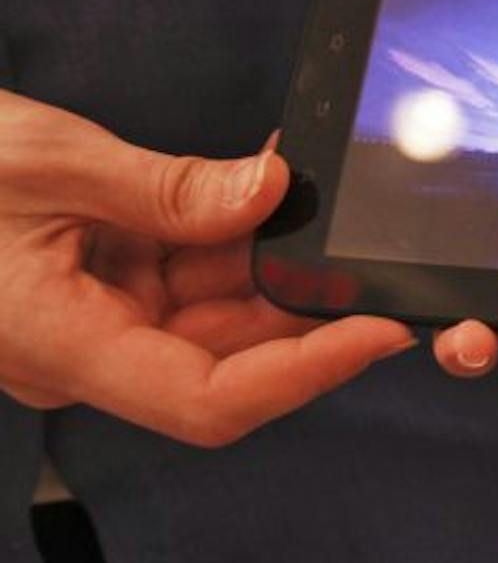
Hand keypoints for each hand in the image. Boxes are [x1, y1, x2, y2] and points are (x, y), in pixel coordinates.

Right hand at [0, 91, 415, 445]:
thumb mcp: (51, 162)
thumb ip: (169, 187)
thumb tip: (273, 191)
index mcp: (63, 346)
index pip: (210, 400)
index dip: (307, 373)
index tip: (380, 331)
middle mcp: (87, 352)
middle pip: (231, 355)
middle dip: (305, 299)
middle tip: (373, 235)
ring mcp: (96, 322)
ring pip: (219, 311)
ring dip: (271, 257)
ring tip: (311, 188)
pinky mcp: (101, 288)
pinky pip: (188, 275)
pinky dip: (231, 234)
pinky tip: (266, 185)